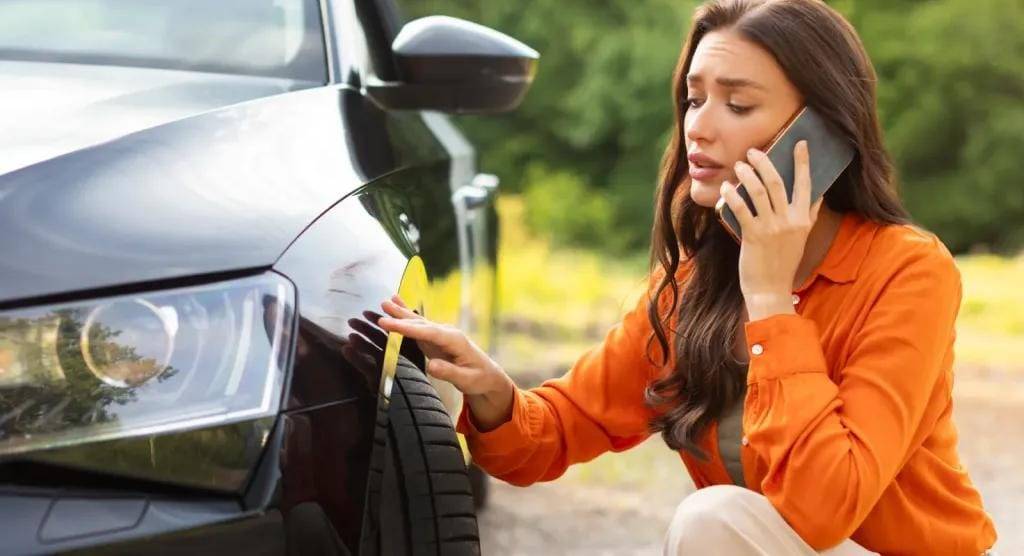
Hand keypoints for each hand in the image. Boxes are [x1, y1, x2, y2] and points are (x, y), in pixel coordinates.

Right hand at [377, 294, 514, 430]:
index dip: (408, 328)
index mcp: (454, 340)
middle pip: (420, 324)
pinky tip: (396, 305)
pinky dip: (406, 316)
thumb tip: (431, 366)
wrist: (487, 375)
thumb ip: (449, 372)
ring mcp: (440, 334)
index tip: (391, 324)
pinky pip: (418, 326)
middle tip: (382, 311)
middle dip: (401, 318)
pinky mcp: (435, 339)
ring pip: (418, 322)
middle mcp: (447, 333)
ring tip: (385, 303)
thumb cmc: (478, 377)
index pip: (428, 332)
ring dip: (401, 313)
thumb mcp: (467, 380)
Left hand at [720, 140, 823, 320]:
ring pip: (759, 192)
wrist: (770, 290)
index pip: (806, 184)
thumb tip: (818, 193)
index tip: (801, 143)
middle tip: (753, 151)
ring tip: (739, 165)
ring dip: (747, 175)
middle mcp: (789, 221)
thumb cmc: (783, 263)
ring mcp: (771, 228)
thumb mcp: (802, 238)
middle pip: (777, 183)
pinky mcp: (753, 236)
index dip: (803, 162)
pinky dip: (733, 195)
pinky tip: (726, 187)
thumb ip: (809, 215)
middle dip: (765, 163)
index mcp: (802, 219)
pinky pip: (741, 209)